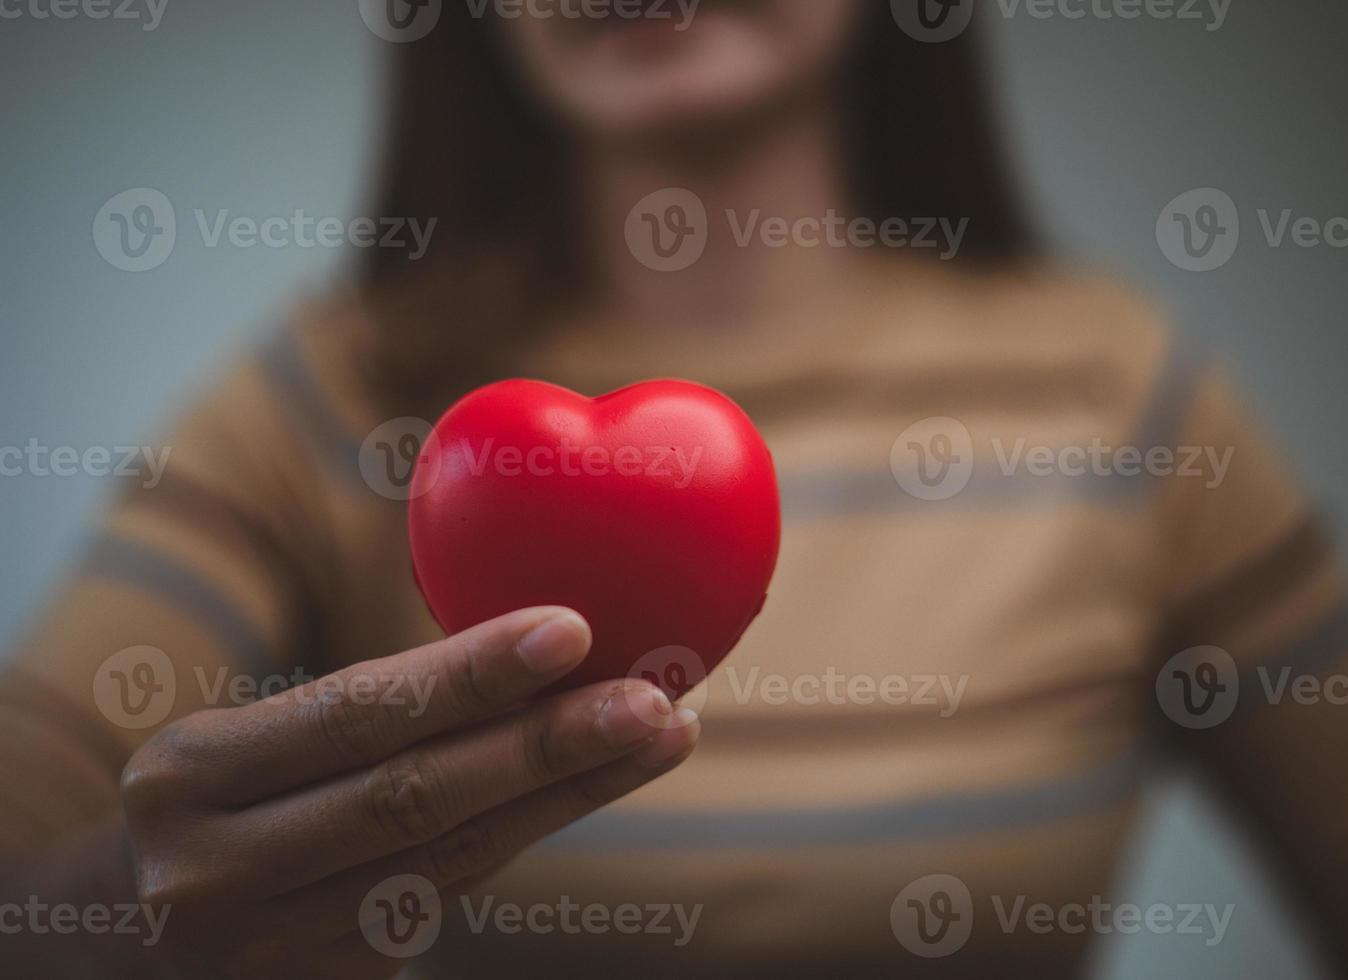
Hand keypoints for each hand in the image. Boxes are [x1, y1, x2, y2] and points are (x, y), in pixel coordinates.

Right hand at [117, 606, 697, 977]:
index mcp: (191, 777)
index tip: (573, 628)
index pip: (354, 716)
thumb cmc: (213, 800)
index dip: (469, 676)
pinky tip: (592, 786)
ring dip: (569, 797)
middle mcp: (220, 872)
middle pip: (418, 801)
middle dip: (549, 747)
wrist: (117, 941)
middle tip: (654, 697)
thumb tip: (538, 634)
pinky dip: (526, 836)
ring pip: (453, 863)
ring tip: (662, 734)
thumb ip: (357, 708)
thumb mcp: (234, 742)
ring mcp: (273, 951)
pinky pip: (448, 899)